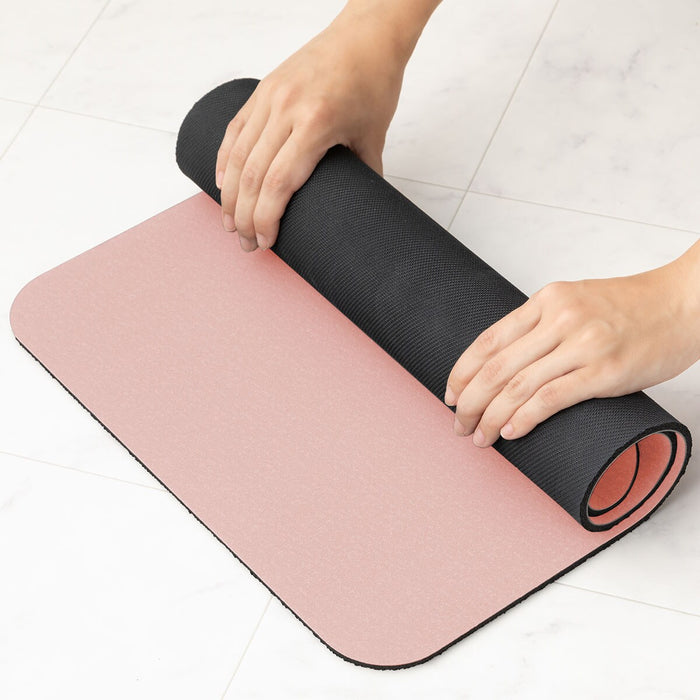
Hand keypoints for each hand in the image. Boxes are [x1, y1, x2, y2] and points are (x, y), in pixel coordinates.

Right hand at [215, 3, 420, 251]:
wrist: (366, 35)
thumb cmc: (374, 83)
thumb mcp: (374, 138)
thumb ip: (365, 180)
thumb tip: (359, 214)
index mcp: (317, 123)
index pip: (278, 183)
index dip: (266, 219)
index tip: (266, 242)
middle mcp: (286, 109)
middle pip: (251, 175)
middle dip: (244, 216)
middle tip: (246, 243)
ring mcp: (269, 97)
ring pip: (236, 155)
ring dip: (229, 195)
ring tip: (230, 222)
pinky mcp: (261, 90)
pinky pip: (234, 130)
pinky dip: (224, 161)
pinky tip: (222, 185)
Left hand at [444, 243, 699, 446]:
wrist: (685, 304)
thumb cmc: (632, 307)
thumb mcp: (577, 301)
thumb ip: (542, 325)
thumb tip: (508, 363)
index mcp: (546, 300)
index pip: (488, 340)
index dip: (462, 371)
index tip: (450, 394)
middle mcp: (559, 319)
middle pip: (496, 367)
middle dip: (469, 401)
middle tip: (458, 423)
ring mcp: (582, 345)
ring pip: (518, 386)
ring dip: (490, 417)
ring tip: (479, 437)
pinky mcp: (605, 372)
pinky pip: (552, 398)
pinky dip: (525, 418)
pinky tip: (510, 432)